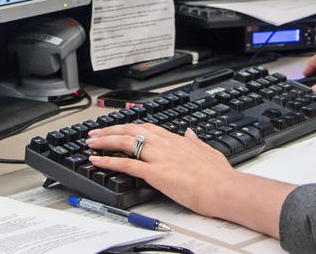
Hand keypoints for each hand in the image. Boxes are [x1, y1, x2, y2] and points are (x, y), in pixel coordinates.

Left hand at [85, 123, 235, 217]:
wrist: (224, 188)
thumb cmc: (220, 176)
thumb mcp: (209, 151)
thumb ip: (196, 141)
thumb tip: (190, 133)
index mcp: (177, 140)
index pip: (148, 128)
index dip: (130, 126)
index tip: (119, 127)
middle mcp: (165, 144)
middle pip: (132, 130)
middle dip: (111, 130)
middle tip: (96, 132)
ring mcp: (159, 157)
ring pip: (125, 142)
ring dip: (105, 141)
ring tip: (91, 142)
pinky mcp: (155, 172)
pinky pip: (126, 163)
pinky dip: (108, 160)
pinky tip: (96, 160)